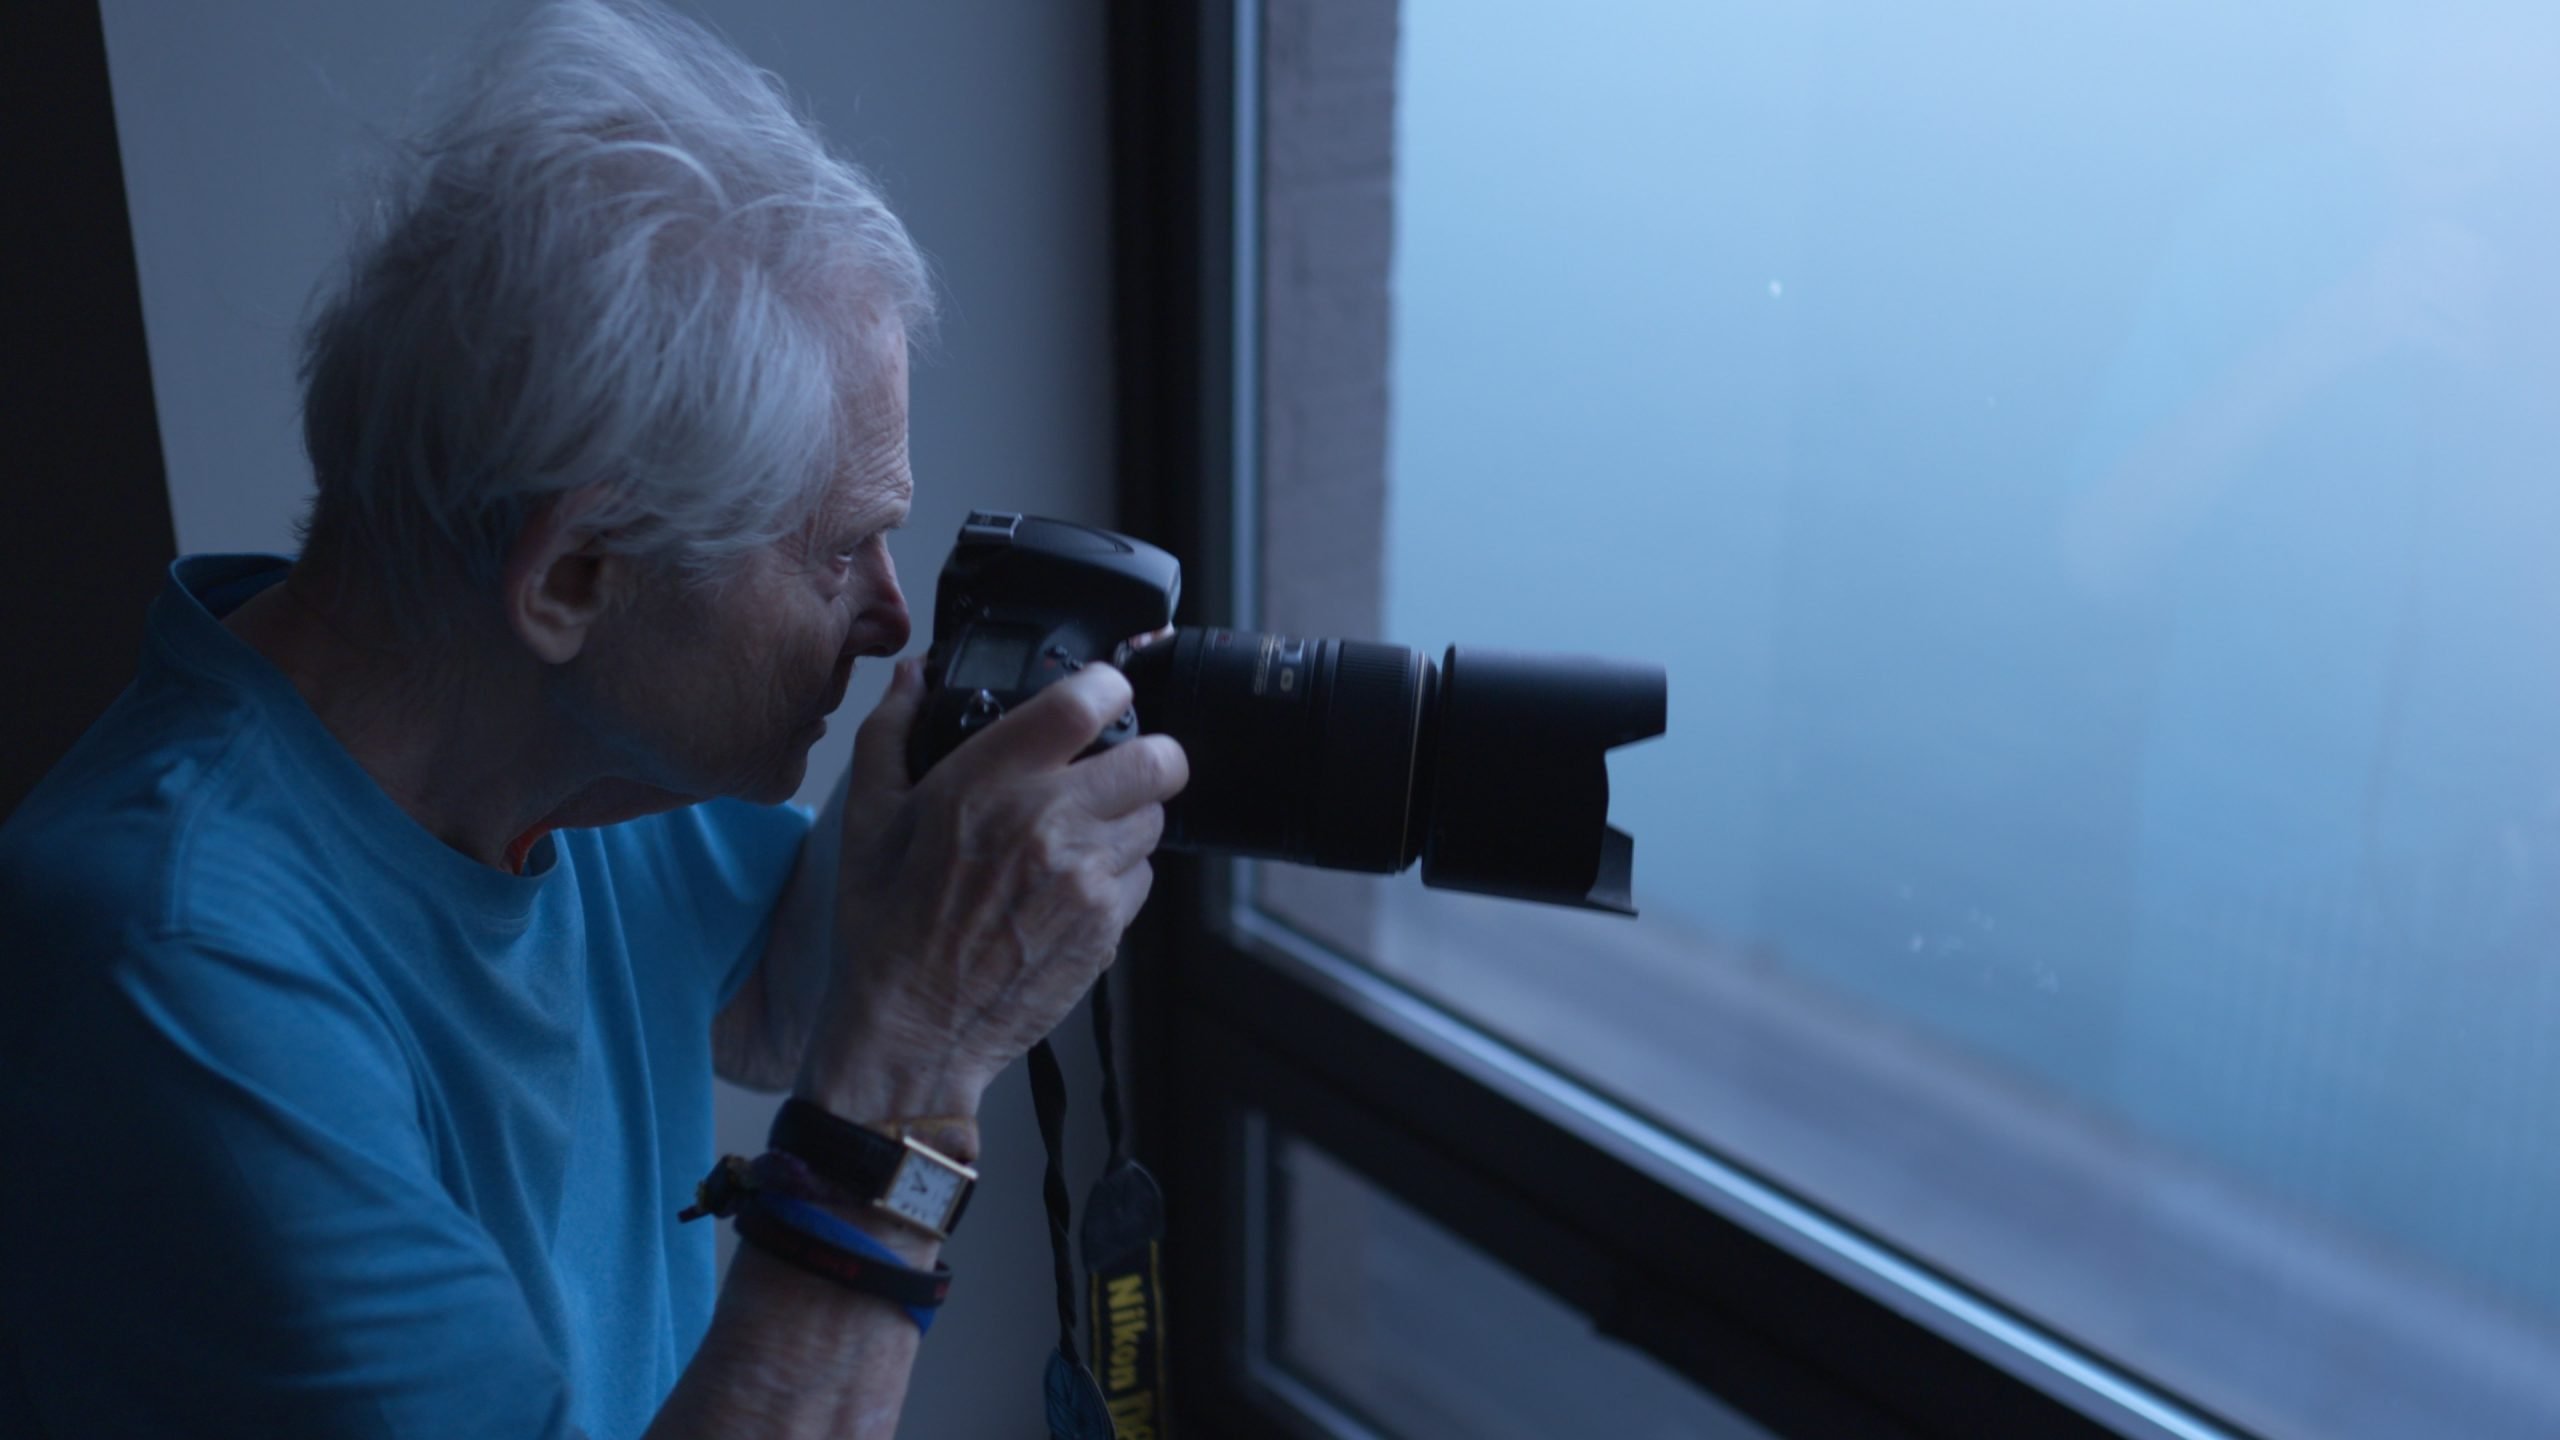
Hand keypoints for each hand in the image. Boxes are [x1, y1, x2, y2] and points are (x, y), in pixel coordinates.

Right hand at [796, 656, 1188, 1124]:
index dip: (1111, 687)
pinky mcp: (1106, 928)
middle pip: (1159, 759)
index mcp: (989, 781)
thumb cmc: (884, 929)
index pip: (1088, 701)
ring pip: (1155, 820)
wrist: (911, 1032)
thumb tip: (912, 676)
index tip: (1105, 695)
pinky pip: (1142, 878)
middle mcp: (1049, 821)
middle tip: (1118, 769)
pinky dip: (1119, 875)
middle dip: (1148, 757)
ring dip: (1129, 819)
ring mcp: (1086, 878)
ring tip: (1080, 837)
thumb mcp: (867, 820)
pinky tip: (1070, 888)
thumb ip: (891, 733)